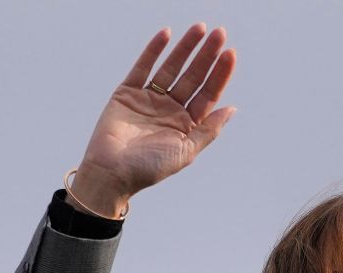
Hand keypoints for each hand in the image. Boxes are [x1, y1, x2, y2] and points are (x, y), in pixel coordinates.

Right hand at [68, 24, 236, 216]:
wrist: (111, 173)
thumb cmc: (149, 168)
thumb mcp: (185, 151)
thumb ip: (208, 130)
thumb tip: (232, 108)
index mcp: (186, 124)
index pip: (208, 93)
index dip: (219, 74)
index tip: (230, 54)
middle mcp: (170, 109)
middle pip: (193, 76)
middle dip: (206, 55)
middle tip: (219, 33)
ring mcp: (149, 99)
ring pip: (171, 67)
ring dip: (185, 48)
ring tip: (200, 29)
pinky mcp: (127, 92)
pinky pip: (142, 67)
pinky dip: (154, 50)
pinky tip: (167, 34)